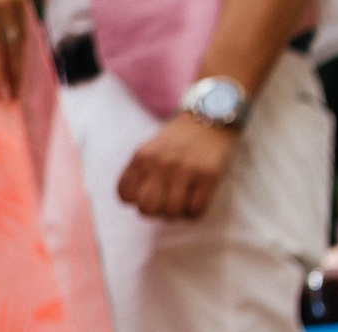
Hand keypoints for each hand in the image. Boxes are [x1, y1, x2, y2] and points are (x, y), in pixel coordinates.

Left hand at [117, 114, 238, 220]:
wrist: (212, 114)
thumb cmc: (178, 139)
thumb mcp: (149, 149)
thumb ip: (139, 173)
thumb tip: (137, 203)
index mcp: (142, 157)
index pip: (125, 195)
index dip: (136, 199)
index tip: (147, 192)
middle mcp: (161, 163)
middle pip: (146, 209)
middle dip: (155, 210)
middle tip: (165, 200)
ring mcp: (186, 169)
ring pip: (171, 213)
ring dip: (177, 212)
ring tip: (182, 199)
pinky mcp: (209, 174)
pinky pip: (195, 211)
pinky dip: (194, 211)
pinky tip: (196, 198)